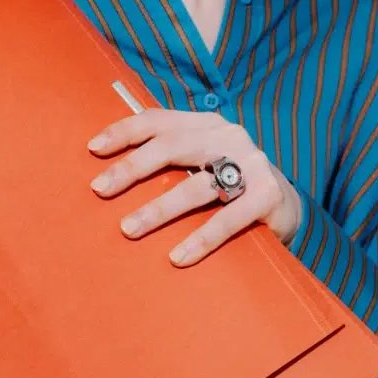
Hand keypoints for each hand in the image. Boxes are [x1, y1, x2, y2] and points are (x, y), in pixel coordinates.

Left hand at [88, 110, 302, 266]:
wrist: (285, 203)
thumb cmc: (228, 183)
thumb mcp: (200, 161)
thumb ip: (169, 159)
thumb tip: (112, 174)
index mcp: (205, 124)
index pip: (159, 120)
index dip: (125, 131)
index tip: (93, 148)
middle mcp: (227, 137)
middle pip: (172, 147)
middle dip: (132, 169)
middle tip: (100, 189)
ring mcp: (250, 164)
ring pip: (196, 187)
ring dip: (158, 210)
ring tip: (128, 229)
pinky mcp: (267, 196)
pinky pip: (227, 220)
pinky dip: (201, 239)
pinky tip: (178, 258)